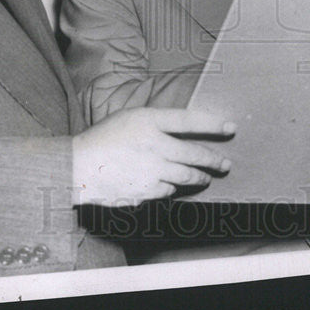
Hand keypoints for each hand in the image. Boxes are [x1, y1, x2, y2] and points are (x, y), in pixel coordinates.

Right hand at [72, 108, 234, 206]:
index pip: (190, 120)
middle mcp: (154, 146)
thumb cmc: (105, 137)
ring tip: (205, 177)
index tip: (231, 128)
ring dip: (200, 177)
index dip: (213, 124)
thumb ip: (159, 121)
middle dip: (214, 160)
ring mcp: (151, 172)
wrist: (78, 167)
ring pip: (187, 177)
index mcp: (149, 121)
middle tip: (225, 163)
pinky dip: (173, 188)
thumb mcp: (132, 117)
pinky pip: (169, 192)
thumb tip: (187, 129)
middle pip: (195, 155)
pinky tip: (172, 185)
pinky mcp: (145, 192)